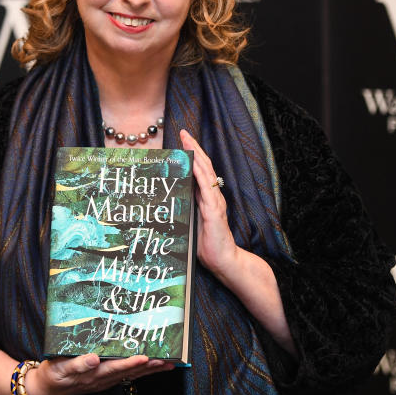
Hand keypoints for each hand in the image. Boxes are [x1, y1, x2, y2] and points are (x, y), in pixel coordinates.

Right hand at [25, 354, 172, 394]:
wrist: (46, 389)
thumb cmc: (52, 375)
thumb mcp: (60, 368)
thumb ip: (77, 364)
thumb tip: (93, 359)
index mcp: (92, 374)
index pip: (115, 368)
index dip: (131, 364)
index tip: (146, 357)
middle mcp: (102, 379)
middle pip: (130, 373)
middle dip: (149, 367)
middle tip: (168, 360)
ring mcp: (104, 380)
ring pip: (131, 375)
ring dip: (149, 370)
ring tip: (168, 363)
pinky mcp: (104, 379)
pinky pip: (126, 375)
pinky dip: (140, 370)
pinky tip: (151, 366)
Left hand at [180, 129, 239, 275]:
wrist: (224, 261)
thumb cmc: (209, 246)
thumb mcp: (193, 224)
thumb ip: (186, 210)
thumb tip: (171, 201)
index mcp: (209, 199)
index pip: (201, 172)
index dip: (193, 155)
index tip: (184, 141)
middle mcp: (214, 197)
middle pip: (204, 166)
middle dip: (194, 148)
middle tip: (184, 132)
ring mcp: (215, 203)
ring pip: (206, 173)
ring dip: (196, 155)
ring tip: (188, 140)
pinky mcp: (214, 211)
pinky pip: (207, 187)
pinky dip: (199, 173)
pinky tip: (193, 163)